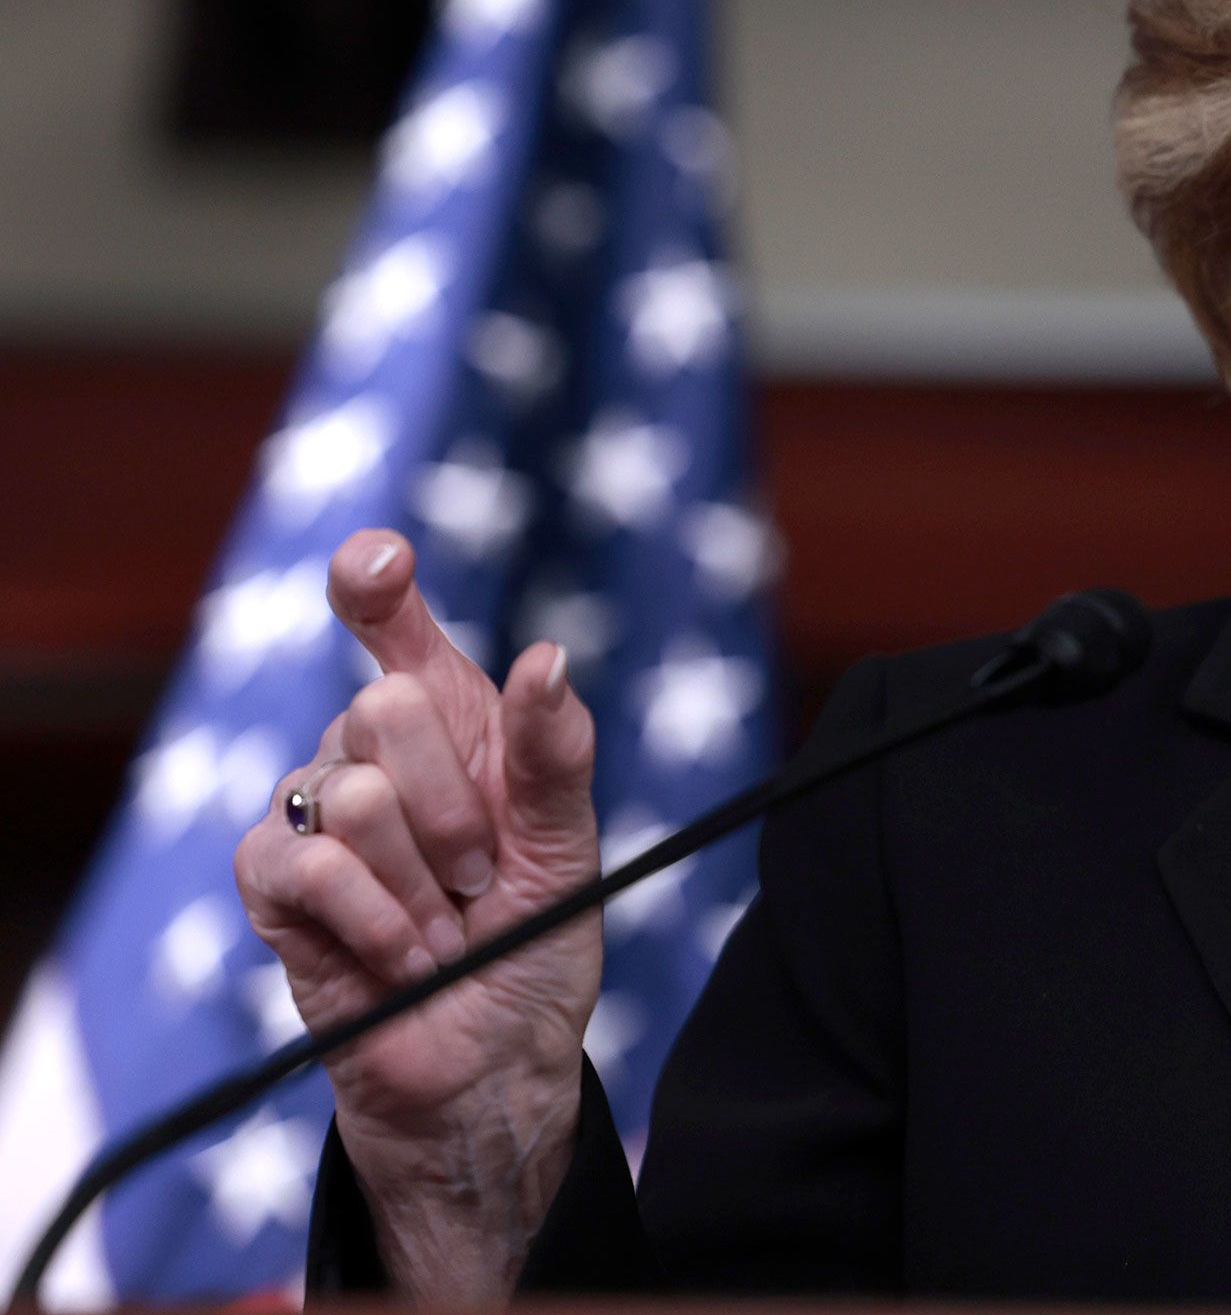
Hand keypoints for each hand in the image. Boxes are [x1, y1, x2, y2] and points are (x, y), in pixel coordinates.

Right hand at [233, 527, 601, 1292]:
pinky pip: (305, 864)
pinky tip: (406, 956)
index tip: (379, 562)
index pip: (394, 626)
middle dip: (457, 805)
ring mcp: (313, 813)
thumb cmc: (535, 944)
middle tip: (485, 877)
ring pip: (352, 790)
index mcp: (451, 725)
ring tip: (447, 928)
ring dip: (422, 879)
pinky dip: (375, 919)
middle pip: (384, 705)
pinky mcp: (271, 885)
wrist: (496, 1059)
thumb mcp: (570, 845)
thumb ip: (557, 753)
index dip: (375, 581)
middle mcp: (371, 754)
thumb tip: (547, 657)